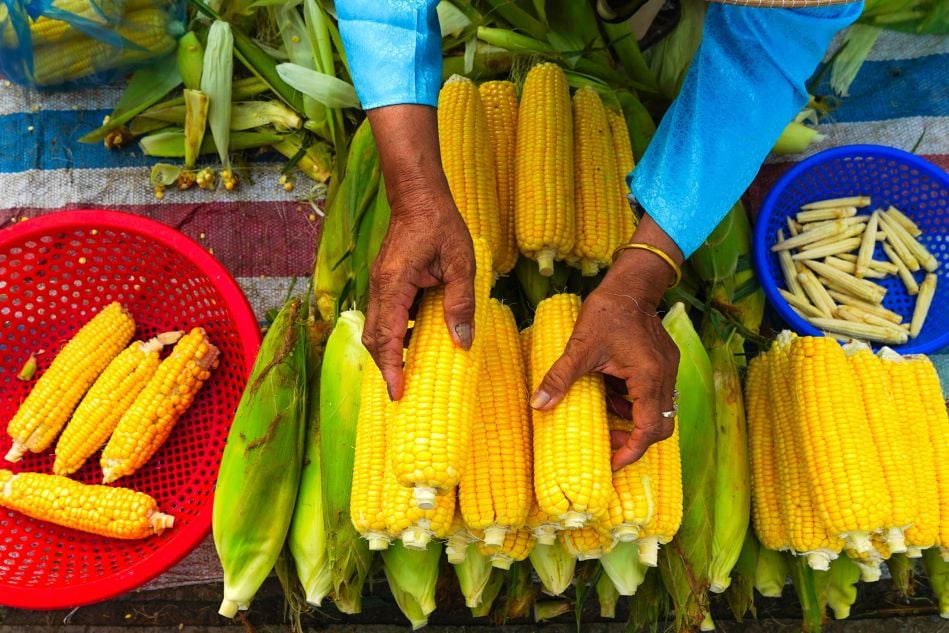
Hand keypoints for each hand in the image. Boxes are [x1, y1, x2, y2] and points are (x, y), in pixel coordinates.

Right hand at [364, 193, 474, 399]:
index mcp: (395, 285)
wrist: (418, 196)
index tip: (397, 393)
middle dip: (386, 366)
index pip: (387, 336)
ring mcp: (380, 285)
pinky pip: (385, 316)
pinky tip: (416, 343)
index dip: (391, 367)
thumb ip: (460, 302)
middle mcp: (380, 288)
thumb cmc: (440, 224)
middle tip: (403, 392)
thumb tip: (461, 342)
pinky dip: (395, 335)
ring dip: (390, 352)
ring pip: (377, 328)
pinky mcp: (386, 282)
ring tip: (410, 374)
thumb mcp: (461, 263)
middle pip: (374, 338)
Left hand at [530, 217, 682, 470]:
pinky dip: (633, 399)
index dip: (631, 451)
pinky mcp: (664, 361)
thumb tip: (538, 405)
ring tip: (603, 411)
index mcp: (648, 378)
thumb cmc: (607, 312)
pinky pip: (653, 392)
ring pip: (656, 409)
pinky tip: (610, 390)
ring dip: (631, 417)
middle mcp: (664, 377)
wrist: (631, 284)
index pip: (648, 430)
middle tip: (608, 444)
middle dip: (634, 439)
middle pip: (660, 425)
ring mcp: (667, 369)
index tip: (613, 463)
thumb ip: (560, 379)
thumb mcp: (580, 348)